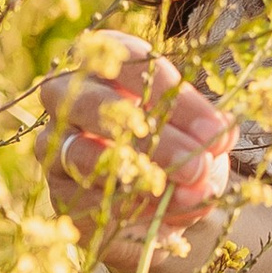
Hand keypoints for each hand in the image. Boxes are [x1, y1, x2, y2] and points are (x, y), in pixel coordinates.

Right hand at [36, 35, 235, 269]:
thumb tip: (217, 136)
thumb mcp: (198, 134)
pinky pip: (80, 195)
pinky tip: (161, 210)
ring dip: (138, 173)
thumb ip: (207, 132)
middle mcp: (68, 94)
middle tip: (197, 165)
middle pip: (93, 103)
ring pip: (81, 151)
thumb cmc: (178, 148)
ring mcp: (54, 141)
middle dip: (153, 137)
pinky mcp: (56, 186)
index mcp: (107, 62)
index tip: (213, 129)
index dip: (174, 96)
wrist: (155, 204)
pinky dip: (124, 204)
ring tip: (185, 190)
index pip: (132, 63)